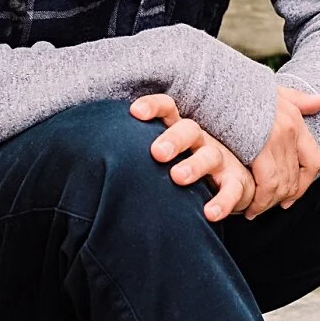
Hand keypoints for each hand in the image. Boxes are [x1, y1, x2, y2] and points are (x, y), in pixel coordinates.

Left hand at [131, 94, 254, 221]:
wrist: (230, 184)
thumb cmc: (182, 168)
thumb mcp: (163, 156)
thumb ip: (132, 154)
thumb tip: (82, 162)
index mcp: (179, 131)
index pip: (168, 109)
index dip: (153, 107)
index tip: (134, 112)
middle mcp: (200, 140)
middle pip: (189, 130)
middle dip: (173, 139)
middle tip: (156, 153)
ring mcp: (220, 160)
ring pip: (210, 156)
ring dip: (194, 166)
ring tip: (177, 178)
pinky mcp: (237, 183)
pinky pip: (232, 190)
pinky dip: (222, 201)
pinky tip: (209, 214)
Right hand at [247, 86, 319, 218]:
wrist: (214, 81)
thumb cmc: (238, 87)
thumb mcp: (273, 90)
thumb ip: (298, 99)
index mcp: (296, 119)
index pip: (313, 160)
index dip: (305, 183)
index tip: (291, 195)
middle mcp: (290, 130)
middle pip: (295, 176)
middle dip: (283, 197)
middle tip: (268, 206)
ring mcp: (276, 139)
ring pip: (282, 183)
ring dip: (269, 203)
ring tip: (254, 210)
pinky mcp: (259, 148)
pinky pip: (267, 184)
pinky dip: (259, 200)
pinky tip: (248, 206)